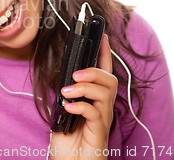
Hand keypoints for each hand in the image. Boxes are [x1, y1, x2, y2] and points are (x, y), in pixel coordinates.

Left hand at [50, 34, 117, 158]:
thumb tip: (63, 78)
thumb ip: (66, 93)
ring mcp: (103, 120)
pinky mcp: (99, 133)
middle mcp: (102, 107)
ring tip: (66, 92)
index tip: (100, 34)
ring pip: (105, 94)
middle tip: (74, 74)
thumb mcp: (64, 109)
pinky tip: (68, 108)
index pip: (104, 71)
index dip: (104, 52)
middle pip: (110, 80)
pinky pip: (95, 114)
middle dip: (93, 71)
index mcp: (95, 99)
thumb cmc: (67, 138)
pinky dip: (81, 107)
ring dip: (85, 88)